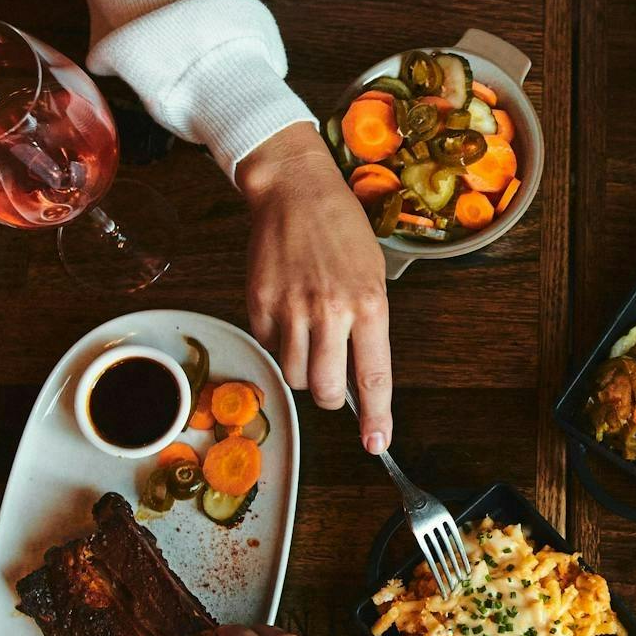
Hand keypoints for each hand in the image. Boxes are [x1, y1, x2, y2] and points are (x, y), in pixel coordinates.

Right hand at [236, 123, 392, 451]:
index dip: (376, 418)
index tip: (377, 444)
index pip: (374, 377)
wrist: (295, 192)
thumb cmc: (342, 232)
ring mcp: (291, 308)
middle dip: (331, 397)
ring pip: (293, 376)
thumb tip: (364, 377)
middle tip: (332, 384)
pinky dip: (277, 345)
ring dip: (302, 372)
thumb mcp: (374, 275)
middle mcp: (330, 311)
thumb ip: (369, 325)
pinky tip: (286, 316)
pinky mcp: (259, 302)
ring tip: (309, 341)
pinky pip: (268, 348)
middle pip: (327, 390)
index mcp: (369, 305)